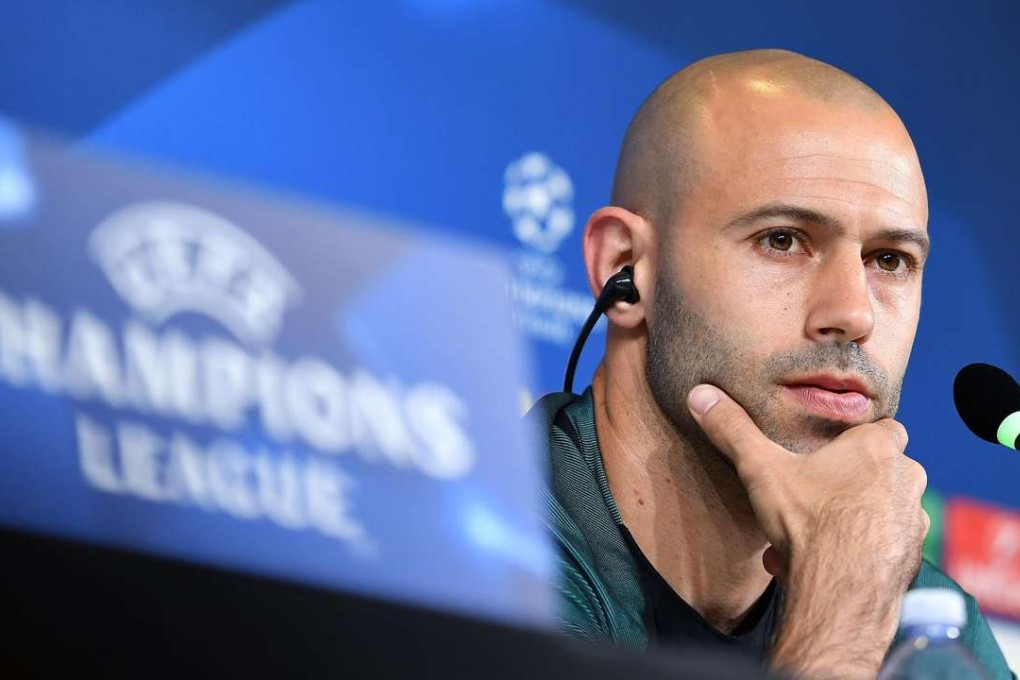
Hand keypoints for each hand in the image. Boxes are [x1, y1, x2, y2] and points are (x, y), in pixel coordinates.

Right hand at [687, 384, 928, 677]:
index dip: (858, 438)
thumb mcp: (761, 469)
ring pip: (880, 510)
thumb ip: (733, 430)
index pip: (884, 426)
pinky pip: (881, 546)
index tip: (831, 450)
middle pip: (880, 470)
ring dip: (851, 520)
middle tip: (810, 496)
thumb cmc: (809, 521)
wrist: (843, 591)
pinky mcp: (912, 557)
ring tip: (808, 536)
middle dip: (849, 482)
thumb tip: (701, 394)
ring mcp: (914, 520)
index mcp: (877, 448)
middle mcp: (906, 478)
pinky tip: (822, 563)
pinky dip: (858, 551)